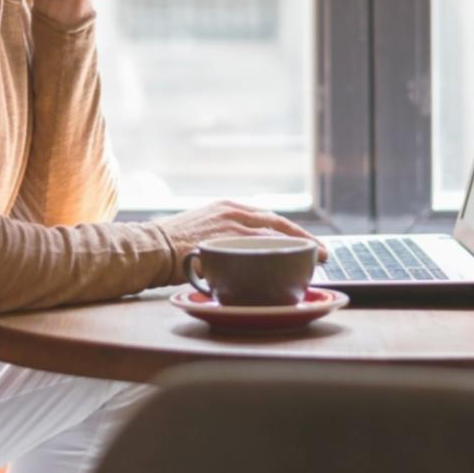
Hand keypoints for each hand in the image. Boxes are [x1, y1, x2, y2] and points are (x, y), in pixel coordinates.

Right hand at [155, 200, 327, 260]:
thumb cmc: (169, 247)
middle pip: (278, 223)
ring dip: (298, 247)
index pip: (269, 217)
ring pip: (275, 235)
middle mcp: (233, 211)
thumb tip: (242, 255)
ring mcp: (231, 225)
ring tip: (316, 260)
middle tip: (323, 253)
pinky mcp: (227, 241)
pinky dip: (280, 255)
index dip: (292, 230)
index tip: (308, 242)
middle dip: (304, 238)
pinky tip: (293, 265)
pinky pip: (261, 248)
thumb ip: (224, 238)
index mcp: (228, 207)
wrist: (150, 249)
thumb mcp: (202, 232)